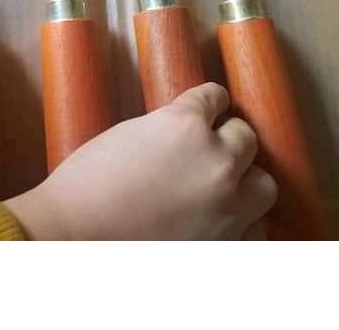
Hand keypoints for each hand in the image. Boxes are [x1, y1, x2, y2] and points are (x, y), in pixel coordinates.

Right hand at [4, 83, 276, 239]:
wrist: (75, 234)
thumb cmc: (87, 182)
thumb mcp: (129, 134)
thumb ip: (168, 128)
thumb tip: (189, 133)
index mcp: (184, 123)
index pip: (214, 97)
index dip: (208, 102)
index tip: (209, 106)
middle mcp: (216, 159)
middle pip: (246, 137)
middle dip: (228, 139)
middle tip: (210, 146)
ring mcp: (227, 204)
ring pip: (264, 182)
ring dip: (245, 178)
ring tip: (222, 183)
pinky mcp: (227, 241)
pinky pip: (256, 226)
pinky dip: (243, 220)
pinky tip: (220, 217)